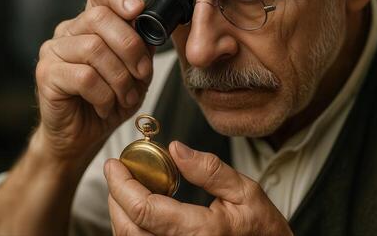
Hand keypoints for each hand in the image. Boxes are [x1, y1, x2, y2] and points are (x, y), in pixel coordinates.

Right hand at [34, 0, 153, 163]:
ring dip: (120, 77)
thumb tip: (154, 29)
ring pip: (94, 48)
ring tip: (125, 97)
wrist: (84, 136)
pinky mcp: (47, 74)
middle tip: (142, 74)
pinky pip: (84, 76)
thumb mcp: (136, 71)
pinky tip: (105, 105)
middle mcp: (68, 31)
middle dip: (131, 47)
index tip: (138, 10)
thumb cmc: (110, 101)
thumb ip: (142, 47)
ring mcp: (53, 51)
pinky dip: (104, 94)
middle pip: (101, 18)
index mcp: (90, 24)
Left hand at [104, 141, 292, 235]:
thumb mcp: (246, 192)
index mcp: (201, 233)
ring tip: (126, 188)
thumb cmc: (262, 229)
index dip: (122, 185)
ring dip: (119, 213)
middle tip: (117, 172)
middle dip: (115, 197)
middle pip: (128, 229)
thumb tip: (175, 149)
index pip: (145, 210)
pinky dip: (130, 228)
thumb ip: (209, 170)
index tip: (114, 164)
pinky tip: (139, 210)